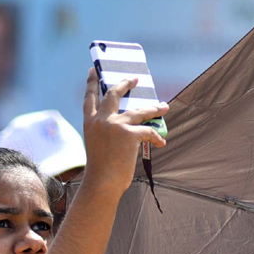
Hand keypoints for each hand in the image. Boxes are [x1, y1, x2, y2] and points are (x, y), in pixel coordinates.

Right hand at [79, 68, 168, 197]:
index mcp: (89, 123)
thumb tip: (127, 126)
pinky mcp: (129, 134)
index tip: (93, 71)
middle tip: (135, 79)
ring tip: (164, 107)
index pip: (90, 98)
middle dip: (125, 84)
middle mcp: (101, 120)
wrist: (103, 183)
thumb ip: (106, 132)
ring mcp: (115, 125)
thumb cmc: (101, 170)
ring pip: (139, 111)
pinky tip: (162, 143)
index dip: (91, 83)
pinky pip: (148, 131)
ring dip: (154, 109)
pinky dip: (157, 137)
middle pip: (113, 94)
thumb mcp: (98, 145)